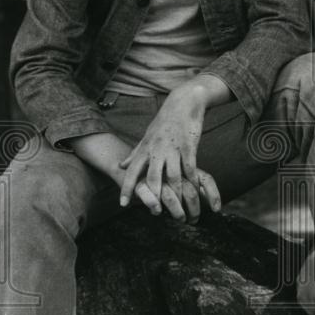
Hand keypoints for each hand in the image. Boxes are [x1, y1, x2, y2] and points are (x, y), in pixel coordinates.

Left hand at [118, 88, 205, 209]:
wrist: (183, 102)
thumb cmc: (164, 121)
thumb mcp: (146, 136)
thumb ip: (135, 153)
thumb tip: (120, 165)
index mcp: (145, 148)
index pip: (132, 171)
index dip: (127, 187)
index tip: (122, 204)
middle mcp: (157, 149)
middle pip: (152, 177)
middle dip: (153, 196)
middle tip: (155, 212)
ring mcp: (173, 148)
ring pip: (172, 176)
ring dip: (176, 194)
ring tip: (178, 208)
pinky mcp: (188, 145)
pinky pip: (190, 167)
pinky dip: (192, 180)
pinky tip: (194, 190)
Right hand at [134, 167, 221, 222]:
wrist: (130, 166)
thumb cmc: (162, 179)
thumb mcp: (182, 181)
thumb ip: (198, 190)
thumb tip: (215, 207)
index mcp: (185, 168)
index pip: (205, 179)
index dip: (213, 194)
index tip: (216, 210)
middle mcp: (172, 171)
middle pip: (189, 191)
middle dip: (194, 209)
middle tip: (193, 221)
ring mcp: (156, 176)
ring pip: (170, 195)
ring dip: (177, 210)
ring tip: (180, 220)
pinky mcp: (139, 183)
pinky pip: (147, 193)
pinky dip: (152, 203)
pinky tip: (157, 212)